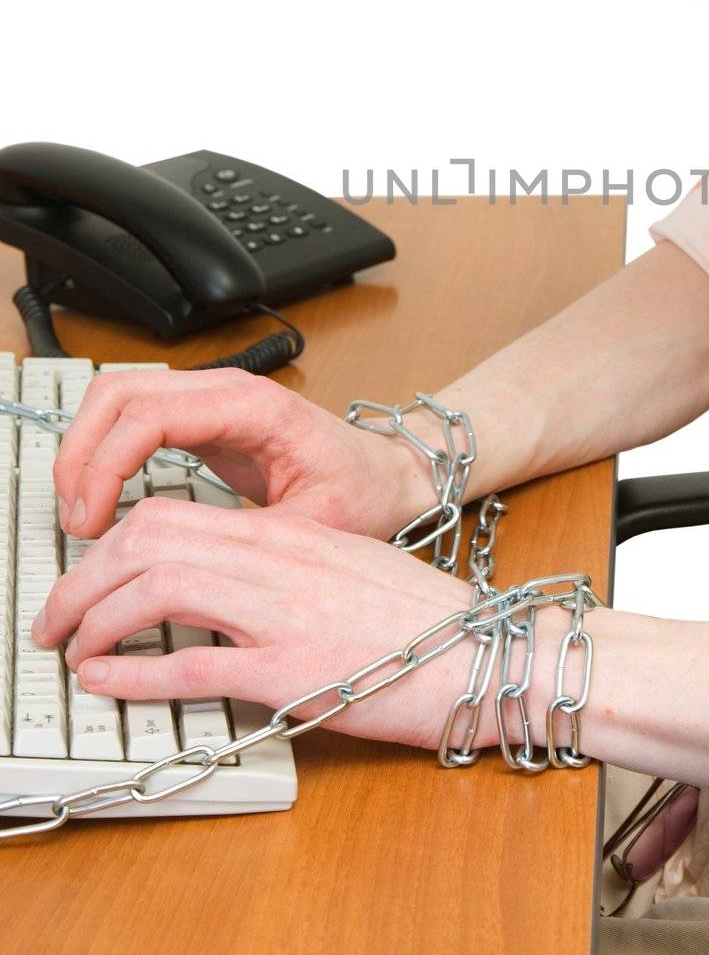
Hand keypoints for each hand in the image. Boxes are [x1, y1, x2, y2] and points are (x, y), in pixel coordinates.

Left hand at [32, 499, 510, 750]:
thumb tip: (218, 585)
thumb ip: (279, 567)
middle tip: (55, 615)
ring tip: (70, 646)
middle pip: (149, 540)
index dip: (109, 541)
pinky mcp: (290, 669)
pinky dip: (132, 672)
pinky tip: (105, 679)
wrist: (477, 650)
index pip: (171, 513)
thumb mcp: (342, 569)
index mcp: (285, 535)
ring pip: (158, 587)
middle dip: (83, 576)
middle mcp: (275, 561)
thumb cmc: (416, 618)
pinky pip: (192, 663)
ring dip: (94, 616)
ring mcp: (280, 612)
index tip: (86, 572)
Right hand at [51, 368, 435, 542]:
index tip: (89, 519)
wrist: (389, 475)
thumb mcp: (307, 529)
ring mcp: (212, 399)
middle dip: (81, 452)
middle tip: (74, 517)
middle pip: (120, 392)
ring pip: (119, 397)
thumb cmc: (361, 492)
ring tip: (81, 512)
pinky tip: (102, 498)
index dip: (104, 465)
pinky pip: (134, 416)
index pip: (150, 415)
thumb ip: (241, 542)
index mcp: (253, 408)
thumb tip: (175, 564)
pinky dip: (105, 449)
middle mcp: (226, 391)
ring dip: (86, 448)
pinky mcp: (203, 418)